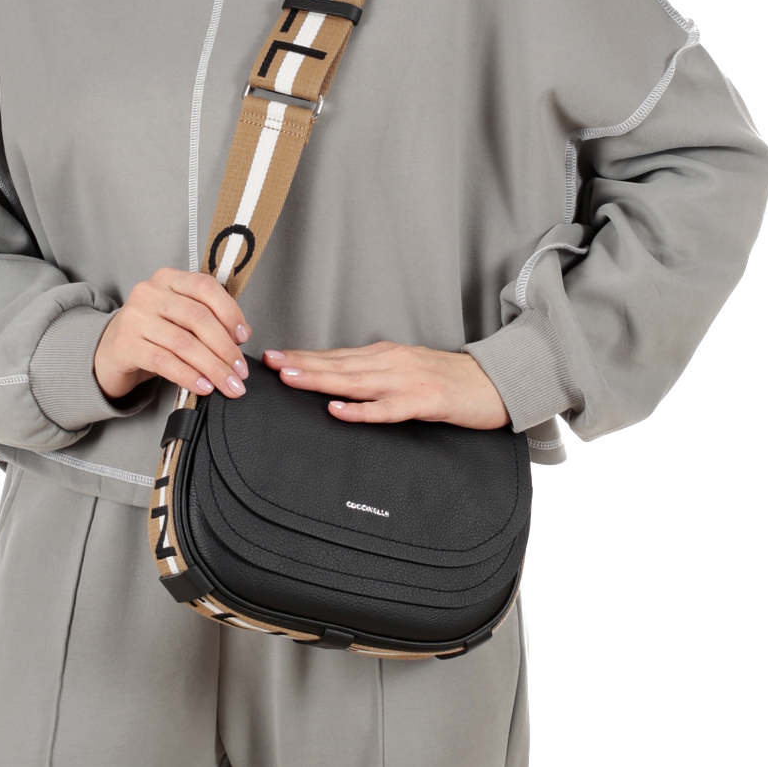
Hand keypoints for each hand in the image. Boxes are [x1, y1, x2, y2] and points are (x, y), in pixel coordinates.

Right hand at [94, 269, 250, 401]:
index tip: (243, 337)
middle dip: (225, 348)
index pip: (205, 287)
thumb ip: (205, 319)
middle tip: (240, 371)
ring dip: (213, 367)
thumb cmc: (150, 336)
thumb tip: (240, 335)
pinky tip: (203, 387)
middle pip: (198, 317)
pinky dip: (189, 376)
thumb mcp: (177, 319)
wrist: (108, 354)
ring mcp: (134, 317)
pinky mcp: (125, 344)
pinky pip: (165, 362)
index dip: (230, 312)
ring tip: (228, 384)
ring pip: (184, 342)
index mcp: (167, 280)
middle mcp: (149, 293)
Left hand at [262, 341, 508, 429]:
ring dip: (320, 378)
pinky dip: (360, 410)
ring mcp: (408, 380)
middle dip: (301, 363)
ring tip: (291, 378)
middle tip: (270, 363)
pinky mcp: (425, 401)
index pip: (336, 356)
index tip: (274, 357)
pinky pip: (386, 408)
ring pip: (355, 380)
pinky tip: (338, 410)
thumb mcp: (409, 372)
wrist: (497, 384)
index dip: (304, 356)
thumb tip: (339, 386)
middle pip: (338, 364)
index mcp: (386, 355)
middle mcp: (392, 362)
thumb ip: (377, 377)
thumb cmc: (452, 382)